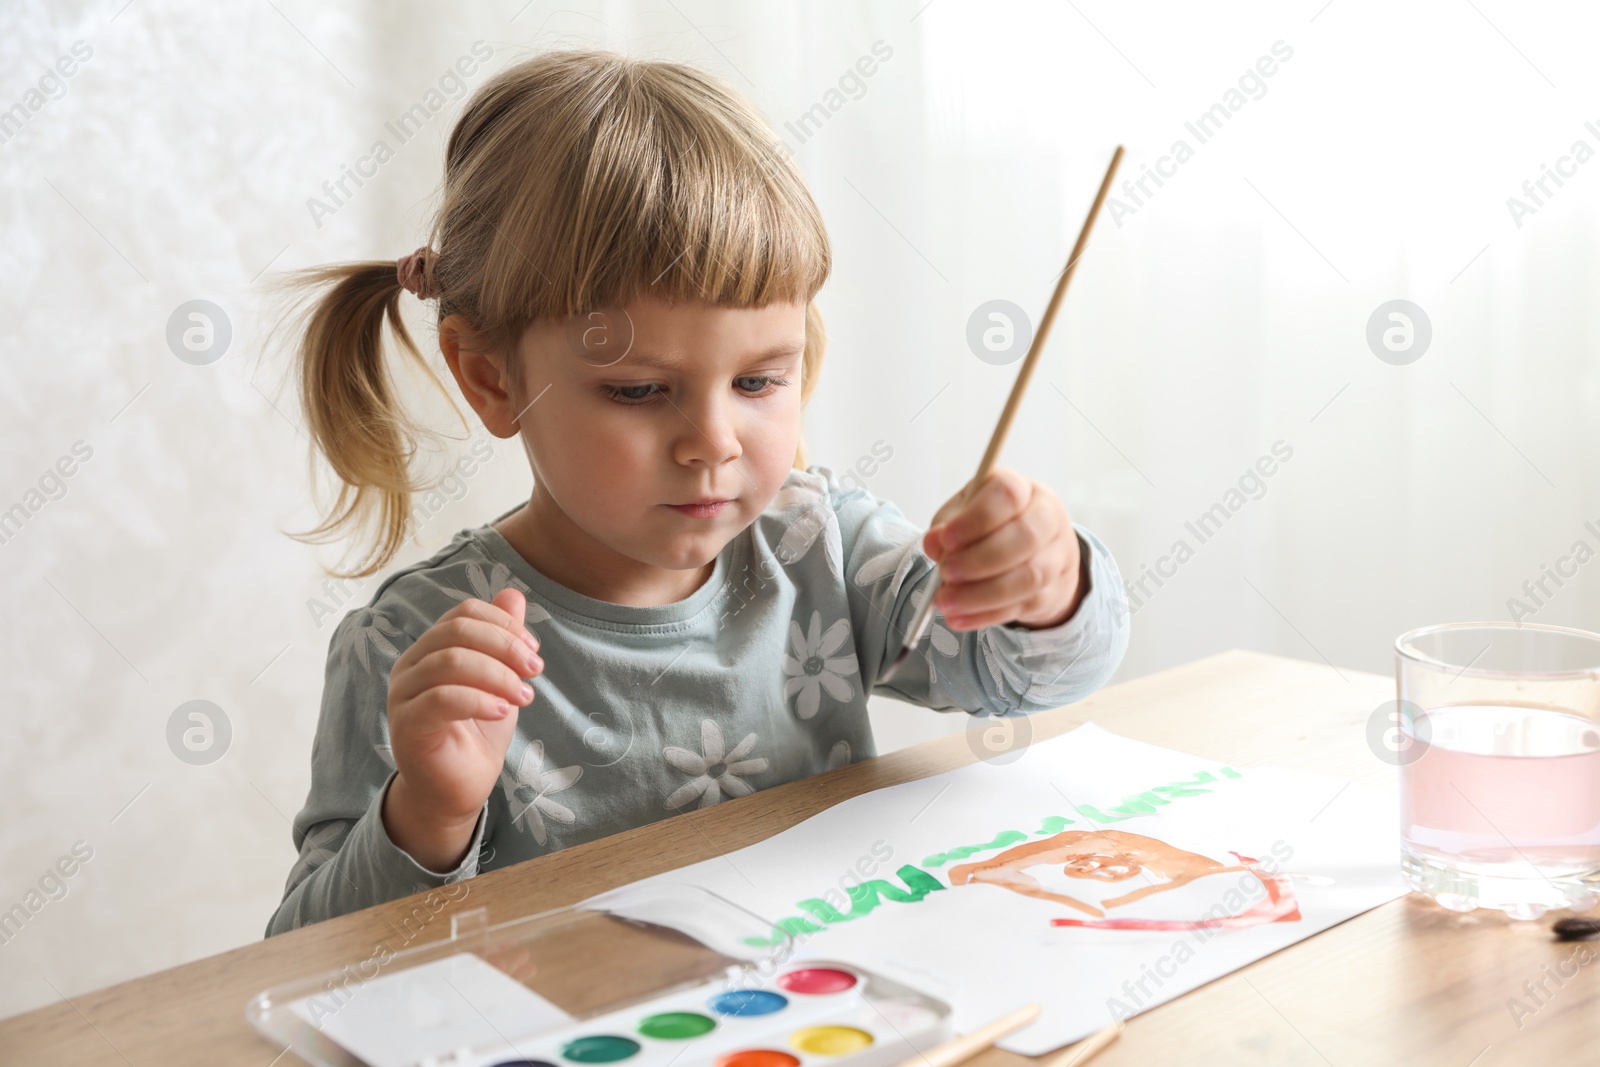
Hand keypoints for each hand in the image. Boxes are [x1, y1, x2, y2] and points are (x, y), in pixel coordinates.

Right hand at [382, 588, 542, 869]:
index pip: (464, 613)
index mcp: (431, 648)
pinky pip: (441, 700)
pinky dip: (479, 701)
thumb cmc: (477, 733)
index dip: (504, 625)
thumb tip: (513, 594)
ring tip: (524, 696)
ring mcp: (403, 695)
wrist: (457, 789)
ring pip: (451, 662)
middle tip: (535, 671)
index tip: (534, 651)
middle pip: (458, 632)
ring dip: (497, 675)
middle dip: (505, 646)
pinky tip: (502, 712)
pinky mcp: (406, 725)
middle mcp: (411, 665)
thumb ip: (502, 640)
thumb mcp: (499, 680)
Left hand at [921, 467, 1083, 631]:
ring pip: (1028, 577)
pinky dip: (984, 615)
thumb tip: (934, 543)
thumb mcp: (963, 517)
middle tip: (945, 573)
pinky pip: (1020, 606)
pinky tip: (958, 618)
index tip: (947, 539)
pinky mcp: (1050, 592)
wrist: (1034, 554)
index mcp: (1025, 491)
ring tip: (945, 601)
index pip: (1008, 495)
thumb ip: (946, 528)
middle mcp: (1047, 520)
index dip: (977, 518)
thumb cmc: (990, 528)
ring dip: (981, 594)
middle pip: (1025, 537)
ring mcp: (1055, 558)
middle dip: (980, 559)